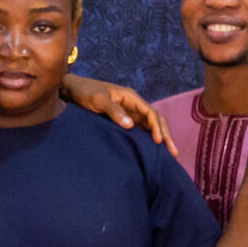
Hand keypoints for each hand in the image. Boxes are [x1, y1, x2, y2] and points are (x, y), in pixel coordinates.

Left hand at [60, 75, 174, 156]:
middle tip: (173, 153)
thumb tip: (130, 125)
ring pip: (150, 127)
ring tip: (168, 155)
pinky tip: (151, 152)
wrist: (73, 91)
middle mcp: (134, 105)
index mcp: (131, 98)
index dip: (157, 127)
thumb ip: (114, 111)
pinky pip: (140, 131)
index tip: (158, 141)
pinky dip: (147, 140)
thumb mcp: (99, 100)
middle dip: (165, 135)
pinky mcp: (123, 121)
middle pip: (155, 120)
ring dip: (159, 139)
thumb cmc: (86, 93)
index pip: (150, 113)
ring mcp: (130, 113)